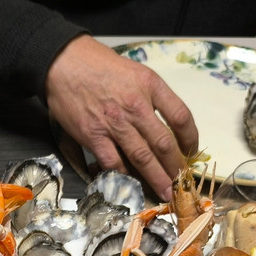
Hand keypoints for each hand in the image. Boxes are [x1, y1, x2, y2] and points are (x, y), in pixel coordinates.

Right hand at [44, 35, 198, 200]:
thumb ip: (150, 96)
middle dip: (176, 167)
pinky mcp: (94, 136)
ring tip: (166, 193)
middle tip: (181, 183)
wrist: (64, 63)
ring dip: (156, 178)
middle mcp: (136, 106)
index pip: (181, 116)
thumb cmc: (98, 65)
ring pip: (142, 158)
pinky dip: (124, 176)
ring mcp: (114, 124)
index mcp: (150, 86)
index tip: (191, 151)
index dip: (190, 138)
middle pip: (164, 144)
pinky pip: (113, 162)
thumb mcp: (135, 72)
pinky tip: (131, 185)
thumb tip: (162, 125)